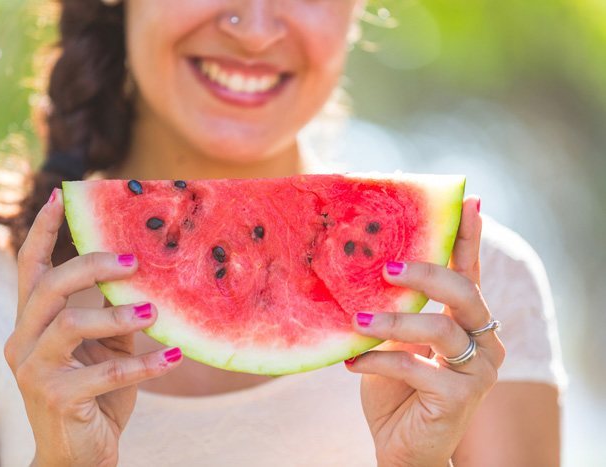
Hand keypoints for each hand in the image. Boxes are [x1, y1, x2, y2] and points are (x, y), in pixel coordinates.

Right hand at [4, 188, 181, 466]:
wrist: (79, 455)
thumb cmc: (95, 393)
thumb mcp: (107, 347)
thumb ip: (115, 313)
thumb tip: (146, 278)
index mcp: (33, 323)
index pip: (31, 268)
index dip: (43, 231)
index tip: (59, 196)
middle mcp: (24, 341)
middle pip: (49, 286)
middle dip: (91, 265)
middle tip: (133, 260)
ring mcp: (34, 371)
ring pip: (70, 325)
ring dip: (117, 315)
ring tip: (154, 310)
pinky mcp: (57, 398)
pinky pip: (106, 372)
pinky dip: (144, 363)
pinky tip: (175, 355)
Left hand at [345, 198, 504, 466]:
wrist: (400, 444)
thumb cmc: (394, 387)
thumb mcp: (392, 340)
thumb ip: (392, 309)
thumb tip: (367, 265)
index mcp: (465, 319)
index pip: (468, 271)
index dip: (468, 236)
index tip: (468, 199)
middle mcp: (481, 339)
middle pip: (465, 291)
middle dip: (427, 273)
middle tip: (389, 266)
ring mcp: (477, 370)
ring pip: (440, 328)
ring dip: (393, 322)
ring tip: (357, 319)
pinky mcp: (460, 397)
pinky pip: (416, 367)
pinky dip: (378, 360)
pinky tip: (350, 362)